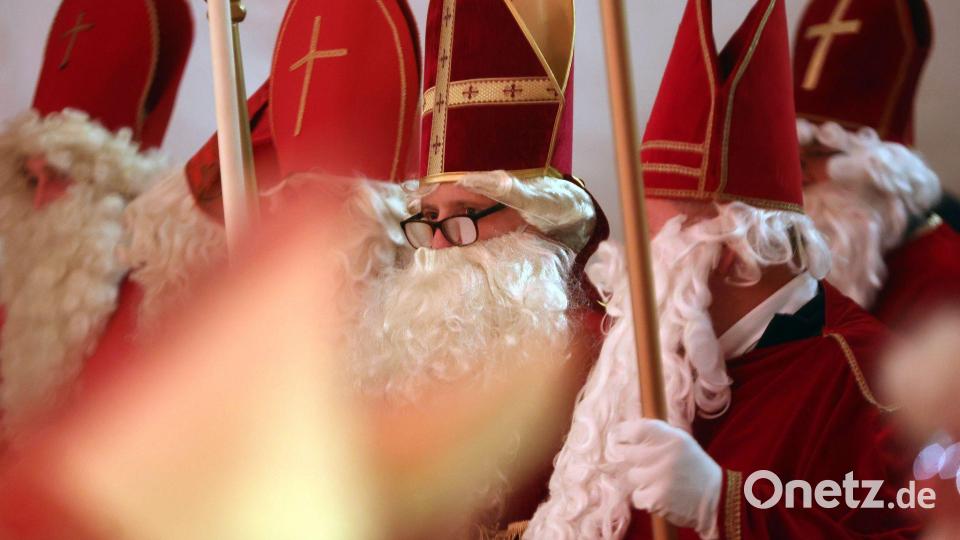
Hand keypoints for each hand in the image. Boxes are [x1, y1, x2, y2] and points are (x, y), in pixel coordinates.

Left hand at [613, 419, 721, 539]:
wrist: (716, 499)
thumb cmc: (693, 467)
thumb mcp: (680, 441)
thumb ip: (655, 434)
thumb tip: (622, 430)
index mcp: (671, 438)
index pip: (635, 429)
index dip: (622, 433)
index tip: (618, 437)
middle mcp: (664, 455)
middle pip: (627, 453)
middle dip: (632, 458)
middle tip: (645, 463)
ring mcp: (658, 478)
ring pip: (631, 476)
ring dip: (641, 480)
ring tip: (659, 481)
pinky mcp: (655, 498)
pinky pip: (636, 496)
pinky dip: (645, 497)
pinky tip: (661, 494)